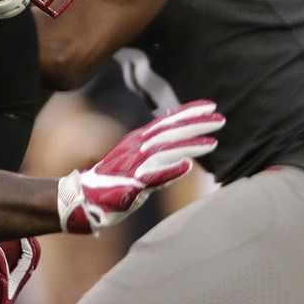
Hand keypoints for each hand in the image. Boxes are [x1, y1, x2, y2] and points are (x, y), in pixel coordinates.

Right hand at [57, 99, 223, 233]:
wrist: (83, 197)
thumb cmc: (111, 181)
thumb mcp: (134, 160)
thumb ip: (156, 155)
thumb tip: (183, 155)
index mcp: (137, 140)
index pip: (166, 121)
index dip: (188, 112)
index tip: (209, 105)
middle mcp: (136, 147)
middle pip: (169, 131)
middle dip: (195, 123)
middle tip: (220, 118)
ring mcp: (133, 164)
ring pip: (165, 150)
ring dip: (189, 145)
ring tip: (213, 142)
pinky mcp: (130, 184)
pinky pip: (152, 176)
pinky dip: (169, 171)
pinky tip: (186, 167)